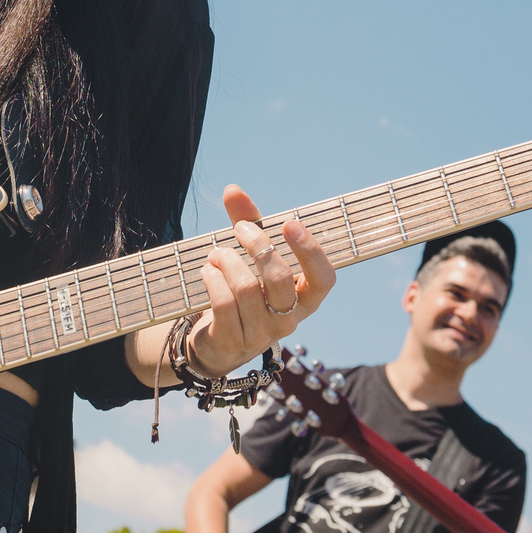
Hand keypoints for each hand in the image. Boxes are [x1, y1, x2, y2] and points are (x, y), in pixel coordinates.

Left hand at [186, 184, 334, 376]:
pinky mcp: (234, 341)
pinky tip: (208, 270)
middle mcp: (289, 320)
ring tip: (217, 253)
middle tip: (239, 229)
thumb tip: (233, 190)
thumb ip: (248, 224)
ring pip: (247, 289)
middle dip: (257, 245)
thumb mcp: (252, 258)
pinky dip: (212, 279)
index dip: (311, 251)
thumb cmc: (246, 292)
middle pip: (279, 279)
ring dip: (227, 261)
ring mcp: (262, 334)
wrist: (220, 342)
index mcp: (305, 300)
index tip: (289, 224)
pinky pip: (224, 303)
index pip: (323, 279)